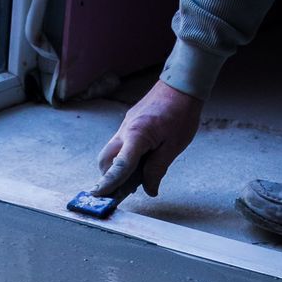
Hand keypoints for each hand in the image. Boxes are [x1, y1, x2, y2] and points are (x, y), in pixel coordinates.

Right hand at [94, 79, 203, 198]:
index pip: (120, 166)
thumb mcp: (174, 147)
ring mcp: (125, 126)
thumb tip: (149, 189)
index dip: (110, 183)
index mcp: (137, 136)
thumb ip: (157, 169)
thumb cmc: (181, 113)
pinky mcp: (129, 124)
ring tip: (136, 177)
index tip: (100, 196)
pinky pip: (120, 144)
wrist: (180, 85)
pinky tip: (141, 162)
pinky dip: (124, 157)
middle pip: (105, 160)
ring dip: (117, 167)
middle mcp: (125, 131)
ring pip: (111, 152)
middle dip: (108, 177)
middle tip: (122, 190)